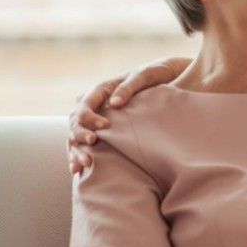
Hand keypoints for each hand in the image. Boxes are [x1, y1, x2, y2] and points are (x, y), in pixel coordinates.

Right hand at [66, 57, 190, 172]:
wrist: (169, 78)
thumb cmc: (155, 75)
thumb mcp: (144, 77)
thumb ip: (129, 87)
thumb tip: (114, 103)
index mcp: (102, 89)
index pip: (85, 104)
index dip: (89, 116)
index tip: (104, 127)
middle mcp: (95, 105)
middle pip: (76, 121)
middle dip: (79, 136)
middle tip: (92, 149)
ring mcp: (96, 119)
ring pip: (76, 134)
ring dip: (77, 150)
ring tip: (84, 164)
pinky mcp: (102, 132)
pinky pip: (84, 144)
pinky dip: (78, 155)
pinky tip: (77, 170)